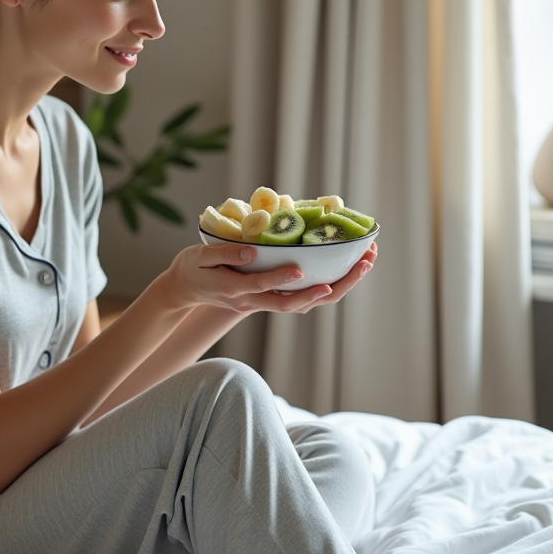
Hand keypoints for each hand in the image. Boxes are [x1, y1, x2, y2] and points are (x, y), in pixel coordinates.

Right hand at [165, 242, 376, 315]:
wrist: (187, 292)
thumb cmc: (192, 269)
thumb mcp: (198, 257)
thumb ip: (224, 253)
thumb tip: (253, 249)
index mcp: (235, 289)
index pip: (261, 286)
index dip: (281, 279)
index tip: (301, 271)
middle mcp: (254, 301)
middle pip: (296, 303)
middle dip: (332, 287)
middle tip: (361, 266)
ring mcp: (264, 303)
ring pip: (305, 304)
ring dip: (338, 287)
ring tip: (365, 263)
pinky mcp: (271, 298)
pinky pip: (304, 298)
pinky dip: (327, 287)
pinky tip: (345, 271)